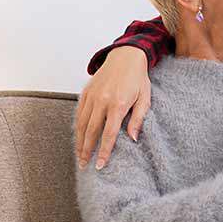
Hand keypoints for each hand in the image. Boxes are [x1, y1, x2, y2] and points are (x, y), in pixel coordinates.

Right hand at [76, 47, 150, 169]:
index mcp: (119, 104)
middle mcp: (103, 100)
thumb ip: (138, 119)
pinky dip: (78, 126)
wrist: (126, 56)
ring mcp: (92, 96)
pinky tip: (79, 136)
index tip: (100, 165)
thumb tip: (133, 139)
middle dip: (87, 150)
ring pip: (82, 124)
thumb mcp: (145, 98)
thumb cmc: (138, 78)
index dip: (104, 151)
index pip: (109, 134)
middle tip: (85, 164)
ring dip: (80, 141)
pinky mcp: (86, 92)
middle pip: (91, 132)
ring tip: (80, 155)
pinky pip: (79, 112)